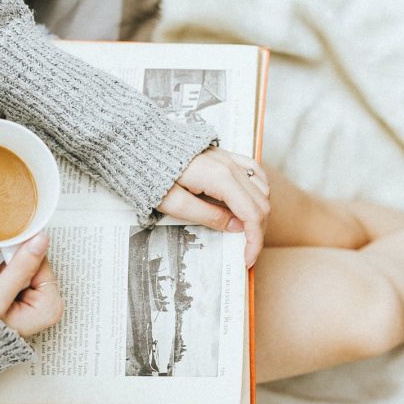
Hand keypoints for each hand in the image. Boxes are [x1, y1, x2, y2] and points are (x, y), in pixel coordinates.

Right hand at [0, 233, 62, 337]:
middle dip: (11, 270)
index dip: (21, 261)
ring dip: (5, 275)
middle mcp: (49, 306)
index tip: (5, 266)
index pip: (42, 263)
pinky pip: (17, 277)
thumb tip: (40, 240)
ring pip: (24, 269)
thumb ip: (20, 267)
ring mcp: (38, 304)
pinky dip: (2, 280)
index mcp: (50, 307)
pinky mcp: (27, 301)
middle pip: (34, 266)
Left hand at [157, 147, 269, 266]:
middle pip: (261, 203)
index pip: (251, 214)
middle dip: (258, 231)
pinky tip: (253, 201)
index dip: (254, 240)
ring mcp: (229, 159)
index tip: (248, 258)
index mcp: (220, 179)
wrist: (141, 145)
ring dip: (260, 212)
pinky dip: (259, 190)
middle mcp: (230, 166)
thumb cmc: (151, 173)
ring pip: (262, 188)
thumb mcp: (174, 204)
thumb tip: (236, 228)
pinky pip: (254, 171)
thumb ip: (208, 217)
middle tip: (248, 251)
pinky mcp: (225, 156)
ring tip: (248, 232)